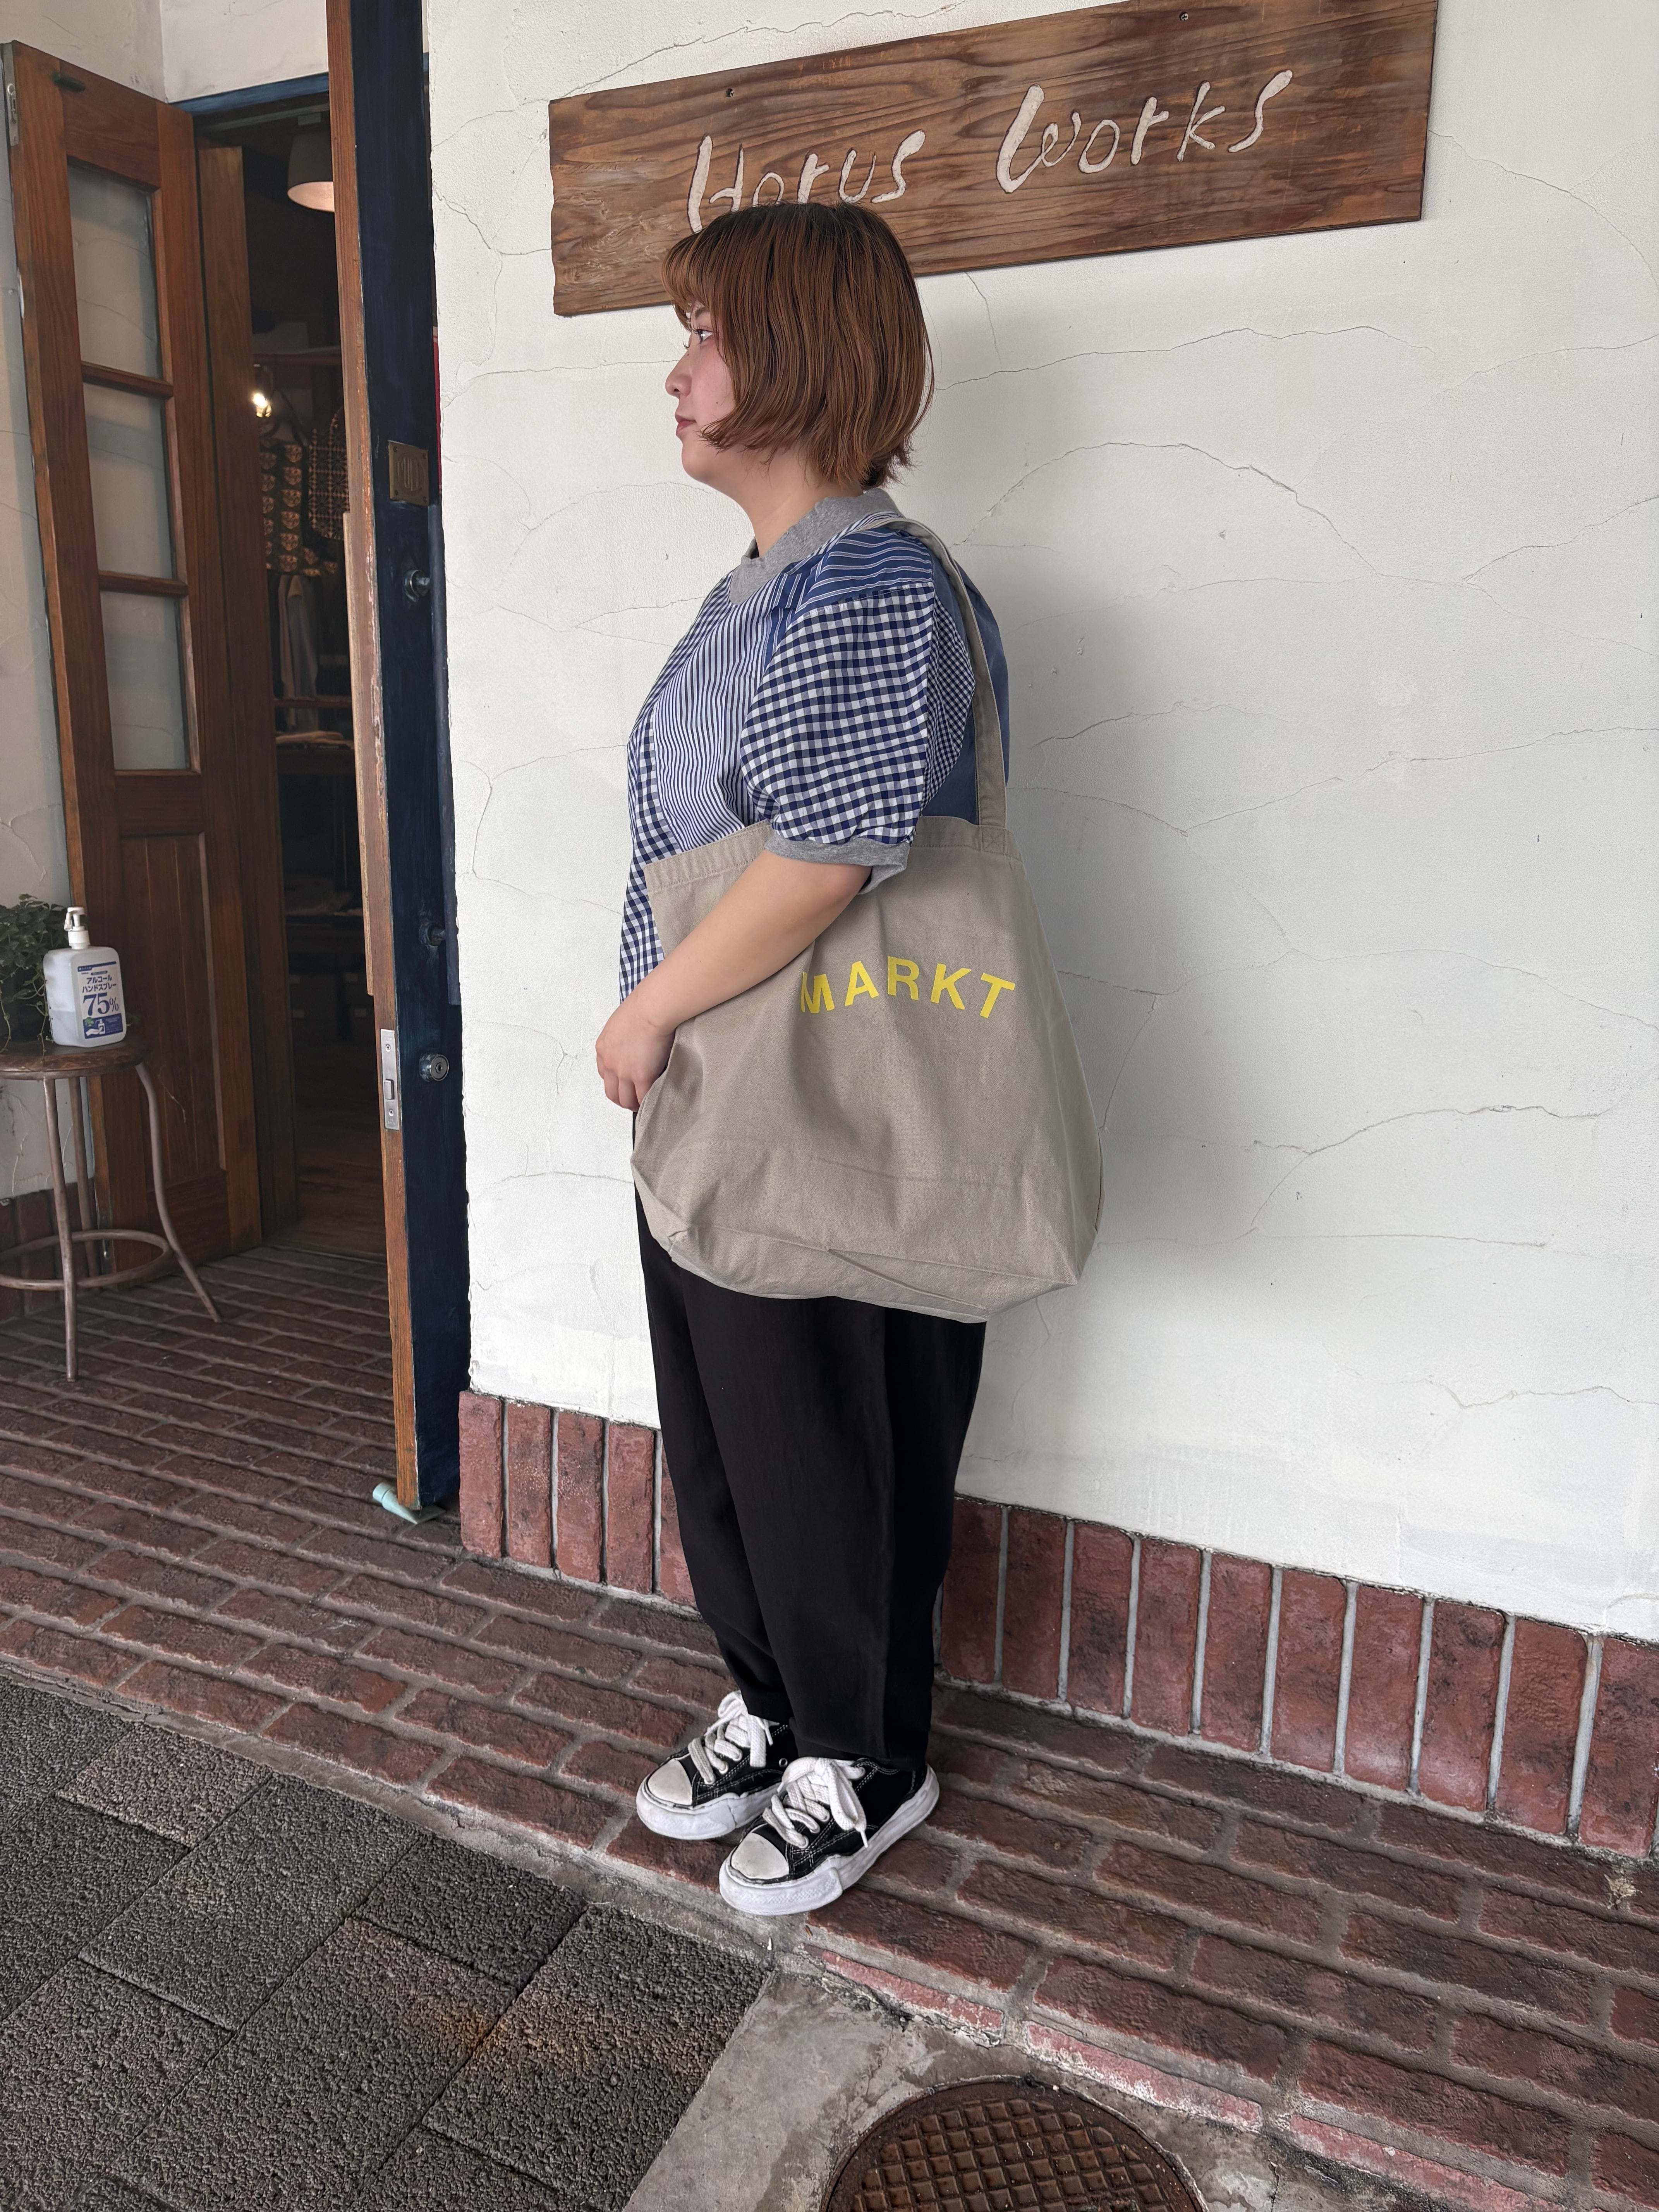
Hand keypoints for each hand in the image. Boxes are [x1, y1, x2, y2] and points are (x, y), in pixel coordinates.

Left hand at [596, 991, 675, 1110]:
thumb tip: (635, 1039)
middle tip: (633, 1100)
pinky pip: (643, 1098)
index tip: (624, 1083)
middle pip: (611, 1091)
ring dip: (633, 1104)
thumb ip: (623, 1035)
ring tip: (644, 1105)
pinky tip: (655, 1101)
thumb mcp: (622, 1021)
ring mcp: (624, 1072)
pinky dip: (648, 1103)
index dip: (615, 1081)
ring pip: (624, 1099)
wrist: (652, 1008)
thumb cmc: (643, 1006)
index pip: (603, 1073)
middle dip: (621, 1098)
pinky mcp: (641, 1076)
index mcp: (603, 1048)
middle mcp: (610, 1062)